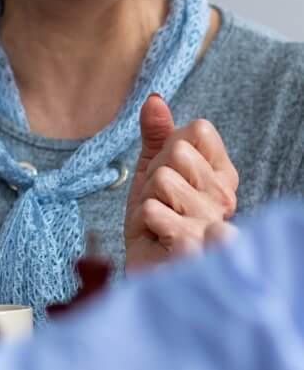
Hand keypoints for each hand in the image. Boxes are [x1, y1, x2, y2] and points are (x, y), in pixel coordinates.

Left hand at [124, 94, 238, 270]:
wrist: (146, 271)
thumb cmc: (154, 224)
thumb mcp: (151, 173)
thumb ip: (156, 135)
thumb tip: (154, 98)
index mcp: (220, 175)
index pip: (198, 130)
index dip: (167, 150)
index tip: (167, 177)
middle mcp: (224, 197)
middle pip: (177, 152)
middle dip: (152, 179)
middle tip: (159, 205)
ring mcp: (214, 222)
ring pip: (163, 180)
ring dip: (146, 203)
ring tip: (157, 223)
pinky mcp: (195, 246)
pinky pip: (155, 212)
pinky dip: (145, 222)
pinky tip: (157, 237)